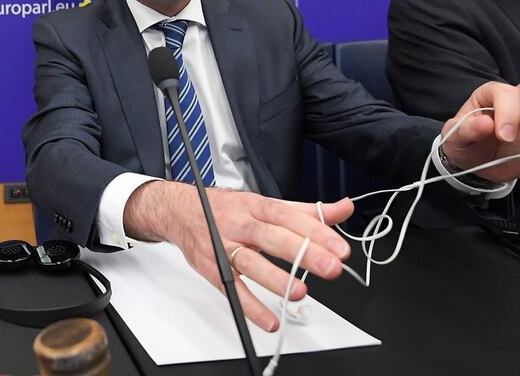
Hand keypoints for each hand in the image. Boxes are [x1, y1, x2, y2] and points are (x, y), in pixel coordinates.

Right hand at [124, 182, 352, 331]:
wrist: (180, 211)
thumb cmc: (225, 209)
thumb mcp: (264, 203)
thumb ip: (306, 210)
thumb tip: (342, 209)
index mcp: (257, 206)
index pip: (288, 216)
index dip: (315, 231)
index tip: (340, 247)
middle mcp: (240, 224)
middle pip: (272, 237)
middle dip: (303, 252)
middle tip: (330, 267)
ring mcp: (224, 246)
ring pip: (250, 263)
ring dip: (275, 278)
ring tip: (300, 292)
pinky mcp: (213, 268)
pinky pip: (231, 289)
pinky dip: (250, 306)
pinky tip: (270, 319)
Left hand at [441, 82, 519, 181]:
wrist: (475, 164)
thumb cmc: (463, 143)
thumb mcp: (454, 138)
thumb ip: (466, 130)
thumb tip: (485, 123)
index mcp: (491, 95)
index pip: (506, 95)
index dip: (508, 113)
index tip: (504, 136)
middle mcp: (515, 101)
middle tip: (510, 140)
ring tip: (517, 147)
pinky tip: (519, 153)